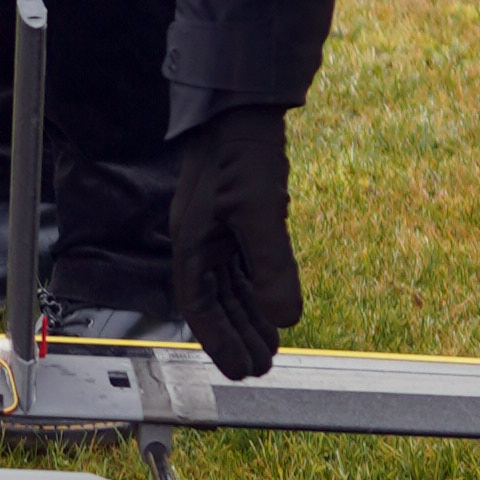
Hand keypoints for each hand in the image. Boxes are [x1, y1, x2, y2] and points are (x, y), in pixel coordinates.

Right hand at [170, 106, 302, 379]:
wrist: (241, 109)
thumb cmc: (242, 155)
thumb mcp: (260, 213)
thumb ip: (273, 268)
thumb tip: (287, 320)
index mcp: (192, 244)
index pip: (200, 307)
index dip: (220, 342)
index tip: (240, 371)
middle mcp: (198, 241)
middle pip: (215, 302)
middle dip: (237, 336)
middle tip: (261, 368)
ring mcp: (214, 230)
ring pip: (229, 286)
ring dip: (248, 316)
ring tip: (270, 346)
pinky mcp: (232, 218)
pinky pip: (241, 266)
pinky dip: (255, 289)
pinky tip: (272, 304)